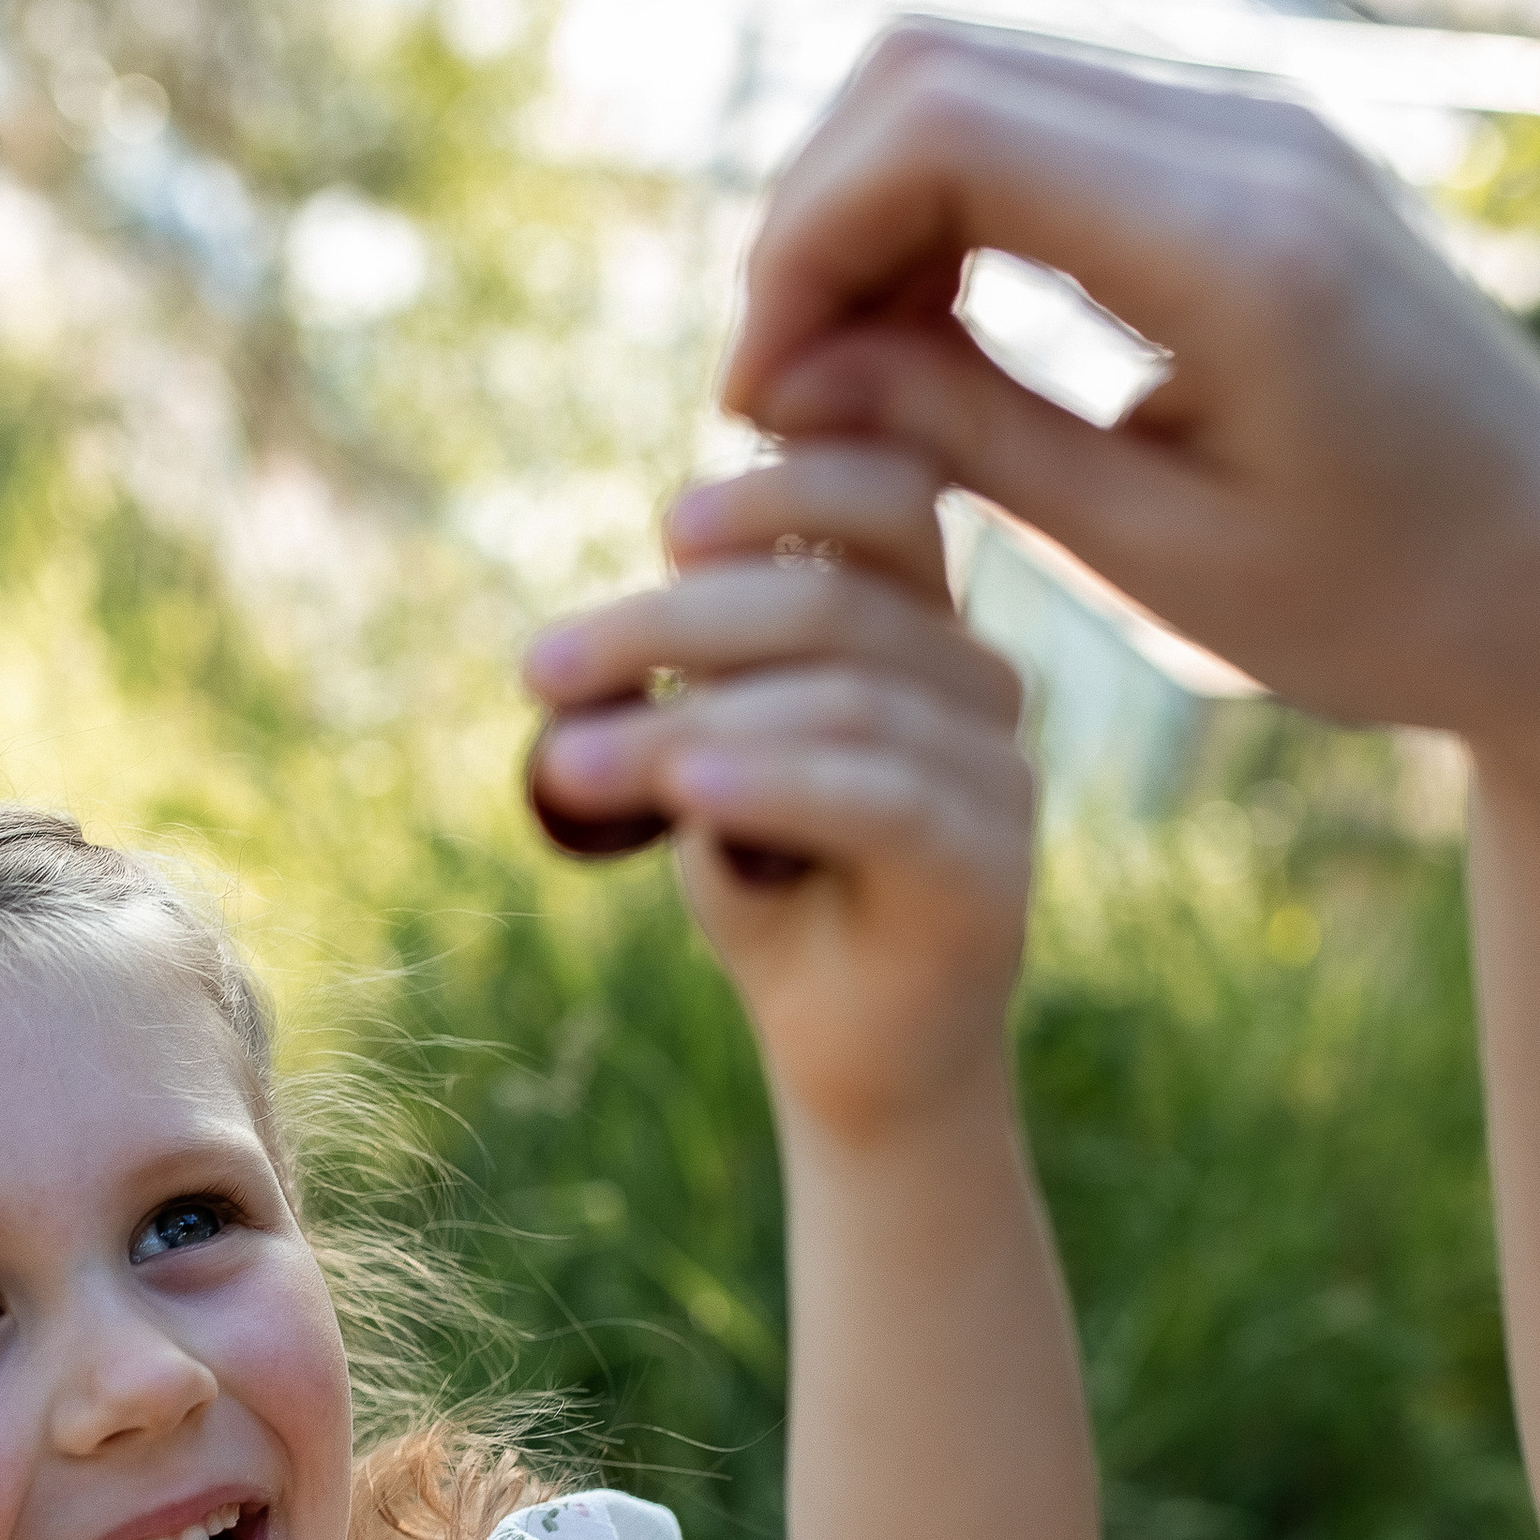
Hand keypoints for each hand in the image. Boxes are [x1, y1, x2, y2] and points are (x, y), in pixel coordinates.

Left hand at [522, 441, 1031, 1140]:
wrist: (851, 1055)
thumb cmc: (775, 890)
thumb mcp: (708, 760)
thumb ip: (686, 682)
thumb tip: (586, 644)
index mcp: (918, 622)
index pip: (885, 494)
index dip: (786, 484)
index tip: (667, 530)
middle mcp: (976, 679)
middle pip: (830, 601)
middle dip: (666, 628)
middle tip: (540, 670)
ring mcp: (998, 770)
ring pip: (839, 702)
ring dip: (681, 725)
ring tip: (568, 766)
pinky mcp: (989, 866)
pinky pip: (875, 799)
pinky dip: (770, 782)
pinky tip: (686, 792)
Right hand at [721, 26, 1539, 775]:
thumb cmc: (1380, 606)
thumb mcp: (1155, 556)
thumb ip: (969, 439)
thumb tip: (784, 378)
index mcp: (1232, 244)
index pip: (942, 132)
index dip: (804, 243)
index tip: (759, 397)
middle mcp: (1246, 140)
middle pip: (932, 71)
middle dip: (812, 220)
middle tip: (776, 390)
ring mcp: (1247, 128)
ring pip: (970, 81)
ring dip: (867, 216)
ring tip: (842, 381)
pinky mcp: (1237, 154)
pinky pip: (1038, 126)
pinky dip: (942, 215)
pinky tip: (925, 345)